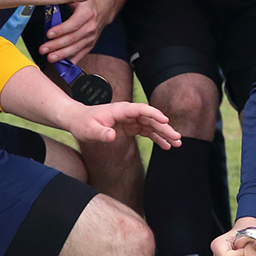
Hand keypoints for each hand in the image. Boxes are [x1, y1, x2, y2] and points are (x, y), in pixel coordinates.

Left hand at [40, 0, 100, 63]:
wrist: (104, 9)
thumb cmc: (87, 3)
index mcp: (87, 13)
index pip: (73, 24)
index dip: (60, 30)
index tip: (48, 34)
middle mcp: (91, 26)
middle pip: (72, 38)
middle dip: (56, 45)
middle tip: (43, 49)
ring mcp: (91, 37)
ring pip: (76, 48)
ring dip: (62, 54)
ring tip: (50, 58)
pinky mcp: (90, 44)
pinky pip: (81, 54)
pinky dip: (72, 60)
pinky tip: (63, 64)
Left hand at [61, 99, 182, 150]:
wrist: (78, 120)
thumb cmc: (83, 123)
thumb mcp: (89, 130)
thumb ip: (101, 133)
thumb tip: (112, 136)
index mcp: (121, 109)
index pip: (141, 109)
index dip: (154, 114)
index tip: (165, 121)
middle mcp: (128, 113)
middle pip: (151, 119)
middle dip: (165, 128)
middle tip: (177, 137)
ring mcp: (130, 120)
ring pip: (151, 126)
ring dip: (164, 134)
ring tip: (177, 143)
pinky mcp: (130, 127)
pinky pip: (146, 132)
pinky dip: (156, 138)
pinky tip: (165, 146)